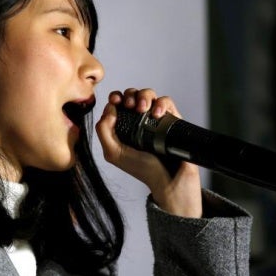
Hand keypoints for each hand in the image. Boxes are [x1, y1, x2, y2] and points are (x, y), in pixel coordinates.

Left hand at [95, 87, 201, 217]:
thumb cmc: (143, 170)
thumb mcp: (113, 153)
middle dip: (129, 95)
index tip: (116, 101)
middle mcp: (139, 120)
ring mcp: (156, 119)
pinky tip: (157, 114)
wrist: (170, 181)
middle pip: (132, 94)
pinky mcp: (172, 119)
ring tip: (143, 109)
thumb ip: (104, 130)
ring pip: (149, 94)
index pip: (117, 103)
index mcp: (123, 126)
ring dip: (144, 96)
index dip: (116, 98)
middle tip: (130, 105)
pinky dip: (161, 103)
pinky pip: (167, 101)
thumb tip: (109, 108)